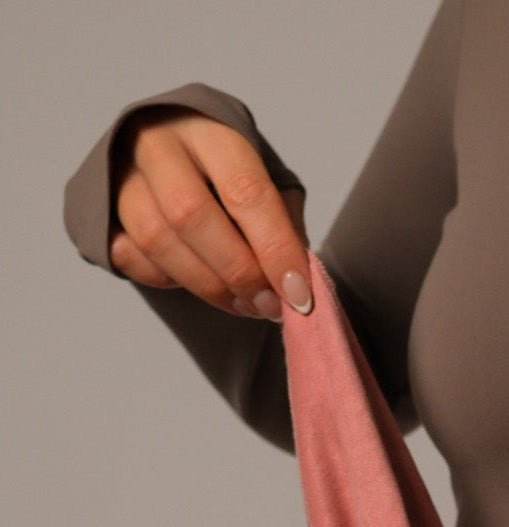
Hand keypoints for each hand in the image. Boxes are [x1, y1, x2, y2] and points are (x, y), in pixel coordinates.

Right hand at [107, 103, 310, 321]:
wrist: (172, 150)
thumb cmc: (231, 170)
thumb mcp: (269, 181)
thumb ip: (285, 225)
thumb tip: (298, 282)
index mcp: (209, 129)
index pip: (244, 191)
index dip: (274, 248)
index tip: (299, 295)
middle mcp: (157, 143)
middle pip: (191, 215)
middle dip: (237, 272)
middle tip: (269, 305)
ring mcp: (120, 174)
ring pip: (157, 240)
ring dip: (208, 285)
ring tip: (245, 305)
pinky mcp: (99, 209)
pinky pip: (131, 256)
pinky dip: (171, 281)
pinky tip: (202, 283)